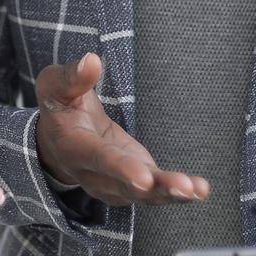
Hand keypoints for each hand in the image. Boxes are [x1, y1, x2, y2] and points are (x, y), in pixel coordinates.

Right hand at [35, 53, 208, 205]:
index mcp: (74, 148)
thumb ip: (72, 77)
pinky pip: (155, 191)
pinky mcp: (135, 182)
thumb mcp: (55, 86)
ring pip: (145, 194)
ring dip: (172, 193)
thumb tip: (92, 61)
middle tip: (183, 187)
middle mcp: (95, 175)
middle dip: (156, 187)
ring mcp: (116, 183)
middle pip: (127, 185)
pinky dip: (179, 193)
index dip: (120, 168)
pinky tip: (200, 190)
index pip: (99, 159)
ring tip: (198, 190)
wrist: (58, 140)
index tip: (143, 177)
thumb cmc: (60, 106)